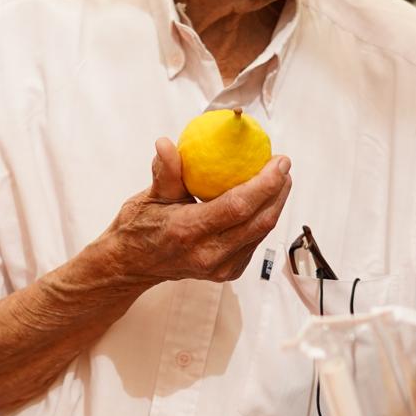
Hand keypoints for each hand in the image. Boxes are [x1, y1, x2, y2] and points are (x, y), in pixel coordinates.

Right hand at [106, 138, 291, 287]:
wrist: (132, 266)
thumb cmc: (139, 226)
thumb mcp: (149, 196)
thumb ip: (166, 172)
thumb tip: (166, 143)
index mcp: (187, 231)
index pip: (238, 207)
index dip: (265, 183)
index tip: (279, 161)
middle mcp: (207, 254)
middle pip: (259, 222)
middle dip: (279, 191)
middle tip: (283, 166)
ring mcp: (219, 267)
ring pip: (261, 233)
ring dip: (276, 204)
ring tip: (279, 179)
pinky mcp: (227, 272)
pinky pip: (254, 242)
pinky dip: (263, 219)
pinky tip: (265, 200)